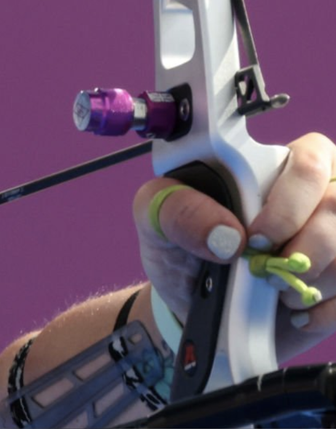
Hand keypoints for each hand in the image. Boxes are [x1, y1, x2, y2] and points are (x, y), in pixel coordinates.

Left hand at [132, 132, 335, 359]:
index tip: (253, 238)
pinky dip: (324, 310)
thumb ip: (177, 209)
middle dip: (307, 245)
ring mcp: (335, 238)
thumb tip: (226, 236)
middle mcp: (315, 196)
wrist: (190, 308)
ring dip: (312, 280)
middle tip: (265, 268)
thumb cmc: (180, 248)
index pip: (311, 160)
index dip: (289, 203)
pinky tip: (293, 313)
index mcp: (273, 166)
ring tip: (274, 292)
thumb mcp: (155, 218)